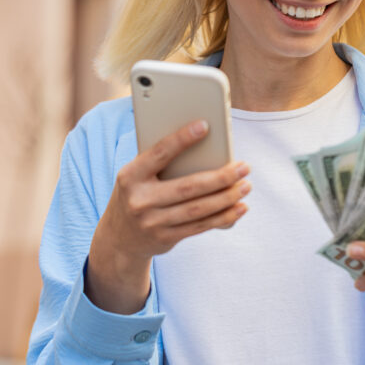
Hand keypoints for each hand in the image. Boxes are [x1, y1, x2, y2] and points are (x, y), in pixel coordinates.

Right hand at [86, 120, 249, 312]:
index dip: (182, 139)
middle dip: (221, 176)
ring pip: (198, 209)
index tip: (205, 126)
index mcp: (131, 176)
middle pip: (189, 186)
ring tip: (246, 186)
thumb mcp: (137, 176)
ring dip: (228, 197)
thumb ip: (161, 164)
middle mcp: (140, 199)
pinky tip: (240, 207)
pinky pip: (200, 226)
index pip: (159, 153)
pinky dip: (224, 217)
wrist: (118, 238)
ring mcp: (152, 222)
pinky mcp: (165, 238)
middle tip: (244, 167)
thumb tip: (206, 151)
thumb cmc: (137, 194)